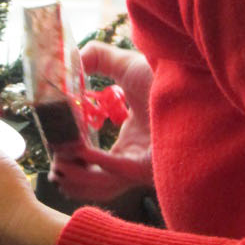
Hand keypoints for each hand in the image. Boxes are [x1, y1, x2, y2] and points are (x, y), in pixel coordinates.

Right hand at [50, 41, 153, 201]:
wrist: (191, 73)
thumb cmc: (165, 72)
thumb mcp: (124, 65)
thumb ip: (96, 59)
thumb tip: (71, 62)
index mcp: (131, 142)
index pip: (96, 162)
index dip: (72, 158)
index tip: (54, 147)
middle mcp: (136, 158)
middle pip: (96, 181)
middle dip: (70, 175)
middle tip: (53, 164)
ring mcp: (142, 165)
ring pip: (102, 184)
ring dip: (76, 175)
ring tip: (58, 162)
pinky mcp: (148, 165)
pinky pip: (114, 172)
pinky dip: (91, 165)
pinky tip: (78, 150)